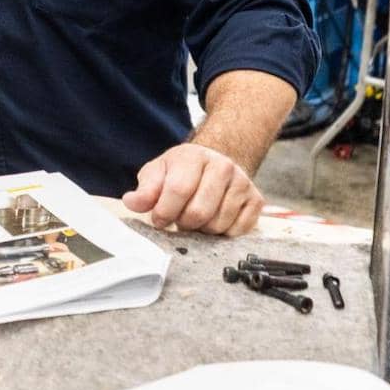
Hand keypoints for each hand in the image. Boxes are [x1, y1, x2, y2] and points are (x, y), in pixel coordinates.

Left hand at [121, 143, 263, 235]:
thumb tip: (132, 202)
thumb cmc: (181, 171)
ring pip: (217, 225)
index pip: (178, 190)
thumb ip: (145, 189)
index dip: (164, 211)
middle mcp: (223, 166)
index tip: (159, 219)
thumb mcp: (158, 173)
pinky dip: (221, 233)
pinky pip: (236, 231)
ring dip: (202, 230)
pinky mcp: (256, 200)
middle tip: (179, 218)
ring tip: (196, 217)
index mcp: (194, 156)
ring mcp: (243, 183)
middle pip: (199, 212)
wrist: (215, 165)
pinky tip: (214, 219)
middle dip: (183, 223)